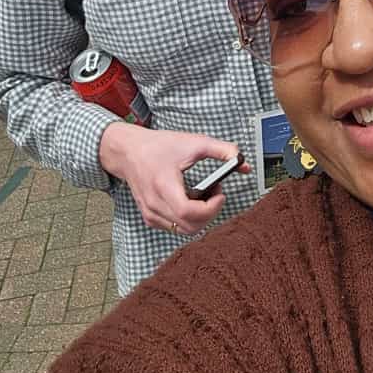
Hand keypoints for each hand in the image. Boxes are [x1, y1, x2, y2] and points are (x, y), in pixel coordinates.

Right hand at [98, 124, 250, 235]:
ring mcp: (150, 213)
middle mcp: (154, 204)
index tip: (220, 193)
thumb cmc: (158, 146)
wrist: (129, 151)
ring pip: (183, 230)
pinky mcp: (150, 217)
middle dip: (209, 212)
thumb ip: (222, 151)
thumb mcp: (194, 142)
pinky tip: (190, 199)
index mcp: (164, 186)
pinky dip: (188, 218)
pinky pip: (174, 227)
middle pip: (189, 226)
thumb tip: (243, 163)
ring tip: (203, 195)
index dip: (210, 208)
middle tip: (214, 192)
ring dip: (200, 216)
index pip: (188, 213)